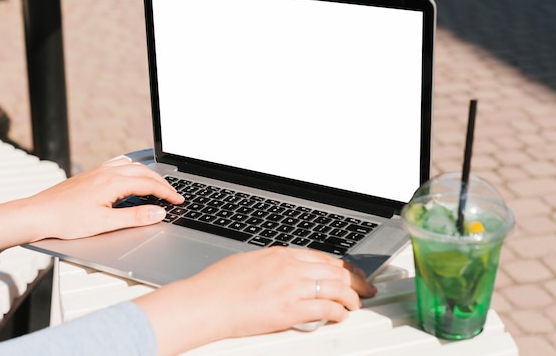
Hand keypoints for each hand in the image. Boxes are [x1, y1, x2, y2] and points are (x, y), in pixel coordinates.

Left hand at [0, 157, 183, 249]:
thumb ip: (135, 217)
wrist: (37, 214)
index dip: (167, 192)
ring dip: (148, 175)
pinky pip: (118, 165)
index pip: (149, 184)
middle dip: (162, 183)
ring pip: (131, 166)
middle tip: (174, 195)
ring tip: (158, 185)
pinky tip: (130, 176)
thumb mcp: (104, 223)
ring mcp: (97, 171)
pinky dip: (132, 170)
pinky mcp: (90, 175)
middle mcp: (106, 172)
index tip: (179, 200)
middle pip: (144, 172)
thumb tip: (158, 212)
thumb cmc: (65, 220)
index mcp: (113, 182)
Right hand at [136, 246, 376, 355]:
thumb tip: (285, 271)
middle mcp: (289, 267)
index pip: (322, 257)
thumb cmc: (218, 284)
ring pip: (336, 287)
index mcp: (279, 254)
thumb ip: (272, 265)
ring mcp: (291, 286)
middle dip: (355, 281)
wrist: (205, 302)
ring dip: (351, 297)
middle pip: (335, 270)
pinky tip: (341, 315)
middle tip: (364, 289)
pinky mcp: (289, 309)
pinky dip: (339, 312)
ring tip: (355, 304)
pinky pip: (326, 308)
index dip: (341, 266)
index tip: (349, 273)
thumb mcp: (248, 262)